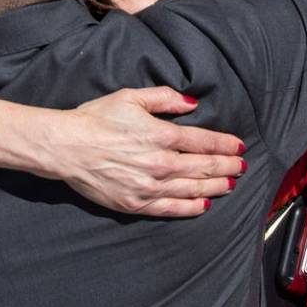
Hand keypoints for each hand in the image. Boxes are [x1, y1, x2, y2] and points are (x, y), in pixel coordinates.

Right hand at [43, 87, 245, 216]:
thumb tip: (192, 104)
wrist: (65, 147)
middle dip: (227, 167)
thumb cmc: (95, 119)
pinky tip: (203, 205)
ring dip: (215, 187)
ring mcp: (149, 187)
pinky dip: (190, 208)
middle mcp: (160, 163)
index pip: (204, 142)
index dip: (225, 145)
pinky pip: (171, 209)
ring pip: (192, 189)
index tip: (238, 146)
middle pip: (204, 167)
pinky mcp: (135, 204)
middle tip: (241, 167)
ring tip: (229, 185)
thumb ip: (165, 98)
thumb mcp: (130, 97)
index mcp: (161, 135)